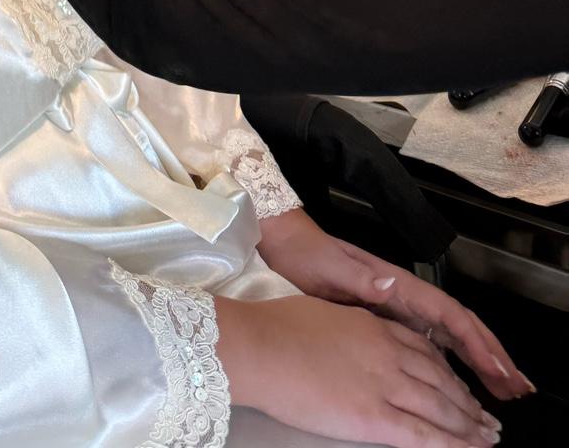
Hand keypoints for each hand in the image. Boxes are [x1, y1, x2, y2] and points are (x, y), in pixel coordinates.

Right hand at [215, 293, 502, 446]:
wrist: (260, 345)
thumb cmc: (277, 327)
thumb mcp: (324, 312)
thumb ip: (354, 326)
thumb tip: (362, 331)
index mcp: (374, 325)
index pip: (424, 349)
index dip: (447, 371)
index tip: (460, 385)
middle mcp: (388, 352)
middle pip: (440, 379)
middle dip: (467, 402)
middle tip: (485, 419)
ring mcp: (384, 383)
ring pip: (441, 406)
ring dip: (469, 425)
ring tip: (487, 437)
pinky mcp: (374, 416)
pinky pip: (424, 434)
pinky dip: (452, 445)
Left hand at [257, 210, 530, 402]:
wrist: (287, 245)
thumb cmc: (307, 255)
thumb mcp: (329, 266)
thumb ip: (361, 275)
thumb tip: (393, 282)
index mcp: (396, 284)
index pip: (448, 314)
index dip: (475, 342)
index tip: (497, 370)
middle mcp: (404, 295)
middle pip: (459, 326)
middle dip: (491, 355)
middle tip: (517, 389)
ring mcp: (399, 307)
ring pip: (450, 336)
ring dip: (479, 361)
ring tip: (505, 391)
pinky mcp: (389, 319)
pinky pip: (431, 342)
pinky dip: (453, 361)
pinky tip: (463, 383)